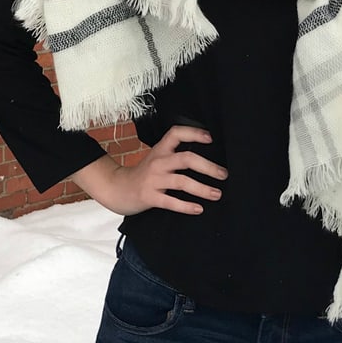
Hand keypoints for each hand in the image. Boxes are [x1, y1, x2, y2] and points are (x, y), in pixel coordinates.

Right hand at [74, 127, 226, 216]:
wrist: (117, 189)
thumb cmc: (144, 175)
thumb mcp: (157, 159)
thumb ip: (174, 156)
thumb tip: (205, 160)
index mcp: (160, 150)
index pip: (176, 133)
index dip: (194, 133)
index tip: (210, 138)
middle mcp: (158, 162)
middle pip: (186, 159)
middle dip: (208, 167)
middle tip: (224, 174)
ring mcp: (153, 180)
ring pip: (182, 182)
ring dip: (202, 189)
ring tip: (217, 194)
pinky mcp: (149, 197)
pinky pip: (171, 202)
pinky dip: (186, 206)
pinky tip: (199, 208)